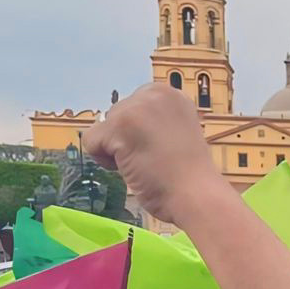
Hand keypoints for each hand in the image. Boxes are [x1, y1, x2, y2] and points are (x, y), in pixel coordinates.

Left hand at [82, 83, 223, 225]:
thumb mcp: (175, 134)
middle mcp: (155, 93)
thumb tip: (120, 130)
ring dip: (119, 151)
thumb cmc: (189, 177)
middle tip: (157, 159)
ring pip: (103, 129)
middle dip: (128, 140)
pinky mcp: (119, 123)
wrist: (197, 195)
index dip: (141, 135)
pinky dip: (106, 161)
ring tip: (148, 163)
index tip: (163, 150)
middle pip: (116, 116)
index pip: (133, 109)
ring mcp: (137, 106)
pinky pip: (92, 142)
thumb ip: (151, 124)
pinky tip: (135, 166)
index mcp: (171, 95)